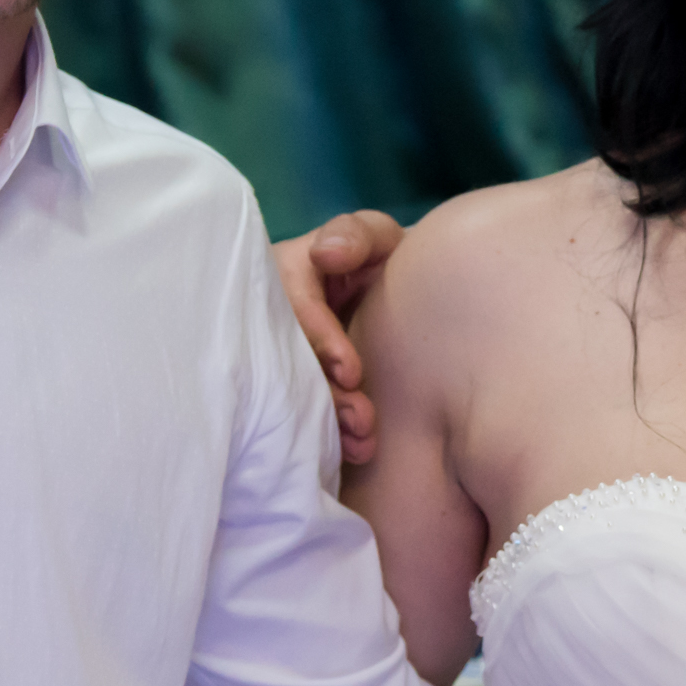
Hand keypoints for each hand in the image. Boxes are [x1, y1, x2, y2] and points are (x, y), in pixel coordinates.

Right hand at [270, 210, 406, 463]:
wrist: (408, 300)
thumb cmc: (387, 261)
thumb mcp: (376, 237)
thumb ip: (356, 235)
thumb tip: (324, 252)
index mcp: (285, 274)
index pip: (290, 304)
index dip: (317, 338)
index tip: (351, 372)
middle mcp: (277, 318)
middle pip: (285, 358)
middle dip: (321, 393)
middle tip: (359, 419)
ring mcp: (285, 356)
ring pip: (293, 391)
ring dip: (327, 420)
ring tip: (363, 441)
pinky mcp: (297, 387)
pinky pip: (301, 413)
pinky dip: (329, 434)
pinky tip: (358, 450)